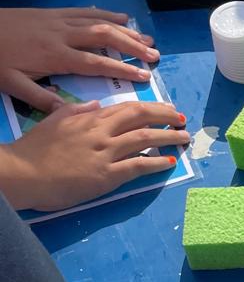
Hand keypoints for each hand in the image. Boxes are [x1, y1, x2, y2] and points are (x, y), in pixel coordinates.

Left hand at [0, 8, 158, 113]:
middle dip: (132, 47)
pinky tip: (121, 17)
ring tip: (147, 39)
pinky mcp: (52, 12)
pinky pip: (85, 10)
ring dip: (125, 30)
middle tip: (154, 56)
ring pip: (98, 21)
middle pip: (104, 38)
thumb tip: (73, 112)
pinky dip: (106, 14)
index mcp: (55, 56)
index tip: (144, 77)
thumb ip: (42, 98)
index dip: (122, 70)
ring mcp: (58, 20)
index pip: (96, 64)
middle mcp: (61, 35)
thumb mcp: (12, 85)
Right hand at [0, 100, 189, 211]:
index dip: (152, 108)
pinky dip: (156, 162)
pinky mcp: (106, 176)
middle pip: (141, 118)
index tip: (168, 109)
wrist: (22, 173)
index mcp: (89, 118)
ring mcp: (105, 153)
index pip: (127, 108)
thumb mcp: (54, 121)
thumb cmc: (34, 149)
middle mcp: (101, 132)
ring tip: (184, 139)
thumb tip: (96, 105)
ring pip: (145, 139)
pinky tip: (169, 162)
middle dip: (166, 117)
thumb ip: (76, 111)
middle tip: (183, 121)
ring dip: (169, 138)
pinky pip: (138, 166)